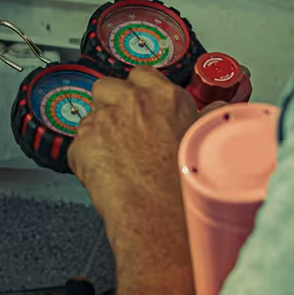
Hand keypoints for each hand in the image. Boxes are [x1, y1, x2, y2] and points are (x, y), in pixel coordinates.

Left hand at [68, 66, 204, 246]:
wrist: (161, 218)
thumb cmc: (185, 187)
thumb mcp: (205, 142)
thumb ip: (205, 117)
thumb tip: (216, 108)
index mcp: (165, 97)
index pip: (140, 75)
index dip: (136, 92)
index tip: (137, 107)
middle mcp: (133, 102)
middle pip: (106, 87)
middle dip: (109, 105)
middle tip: (120, 132)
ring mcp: (105, 120)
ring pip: (90, 117)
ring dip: (97, 134)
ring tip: (115, 160)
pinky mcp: (83, 142)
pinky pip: (77, 146)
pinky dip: (85, 159)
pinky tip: (105, 175)